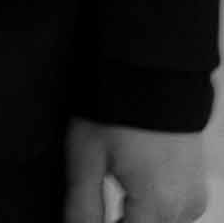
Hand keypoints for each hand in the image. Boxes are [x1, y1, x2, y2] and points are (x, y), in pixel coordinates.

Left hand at [64, 119, 208, 222]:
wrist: (151, 71)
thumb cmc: (117, 106)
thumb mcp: (86, 157)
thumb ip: (82, 207)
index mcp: (158, 205)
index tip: (87, 216)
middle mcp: (183, 207)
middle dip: (119, 222)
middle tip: (96, 204)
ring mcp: (193, 197)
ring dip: (135, 217)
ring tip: (114, 189)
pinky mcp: (196, 186)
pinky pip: (172, 211)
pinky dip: (151, 206)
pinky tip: (131, 184)